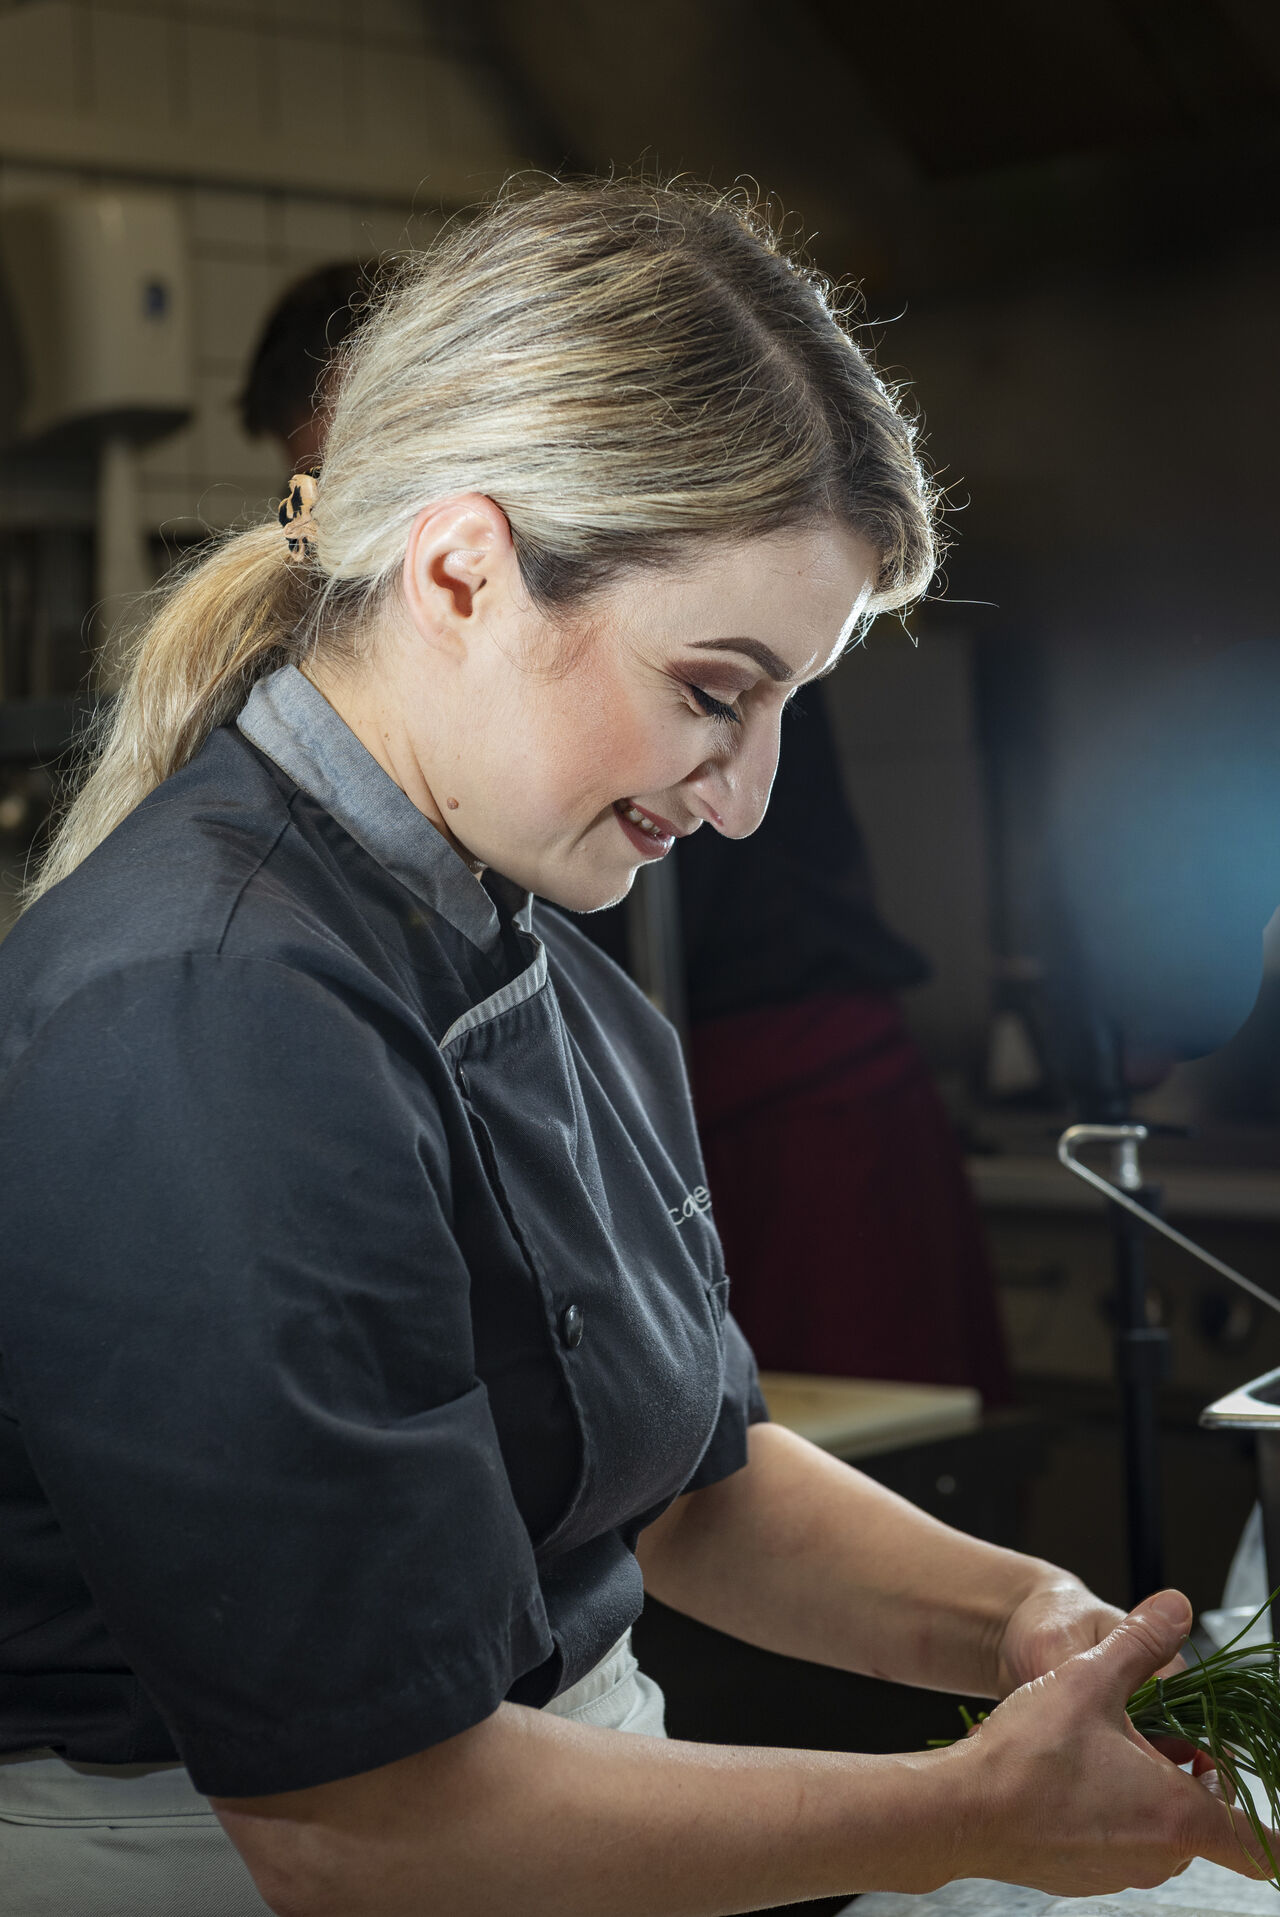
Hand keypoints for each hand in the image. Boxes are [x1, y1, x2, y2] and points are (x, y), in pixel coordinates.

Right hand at [952, 1589, 1272, 1896]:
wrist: (959, 1811)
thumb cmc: (1027, 1756)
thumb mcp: (1090, 1679)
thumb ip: (1141, 1642)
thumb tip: (1177, 1608)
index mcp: (1177, 1817)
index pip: (1260, 1845)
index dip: (1274, 1828)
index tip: (1261, 1791)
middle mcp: (1157, 1857)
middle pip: (1204, 1823)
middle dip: (1190, 1777)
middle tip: (1158, 1733)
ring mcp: (1118, 1873)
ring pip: (1157, 1832)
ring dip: (1147, 1793)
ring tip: (1104, 1746)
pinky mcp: (1081, 1877)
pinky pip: (1117, 1843)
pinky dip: (1109, 1812)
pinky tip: (1069, 1775)